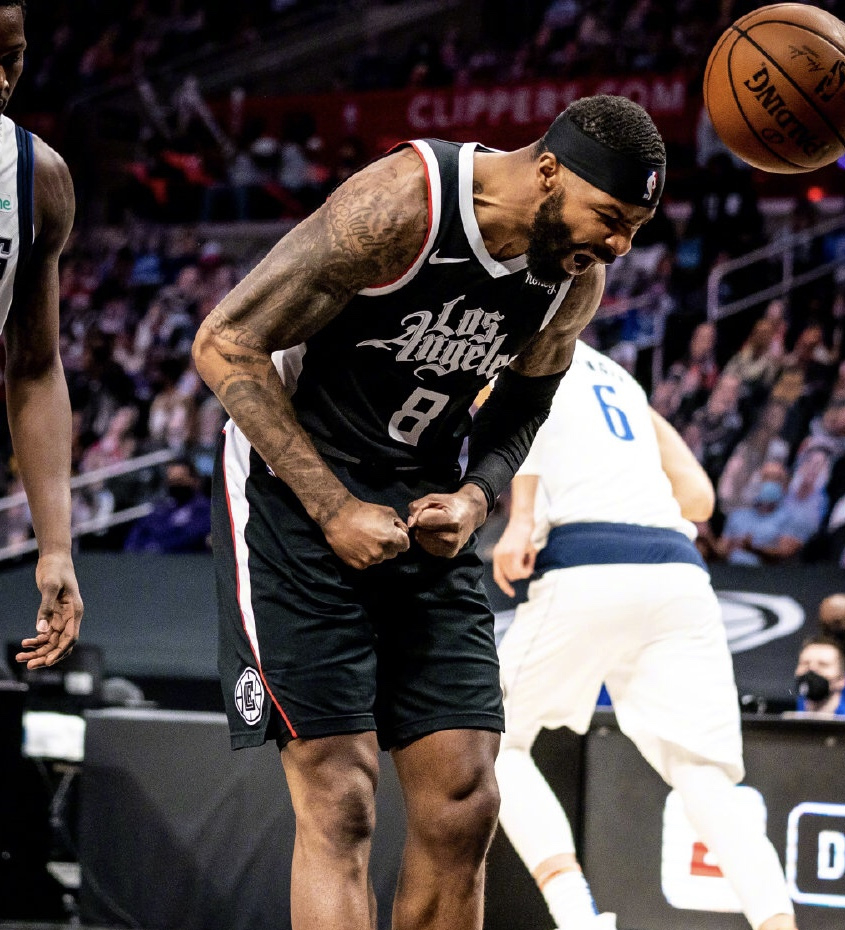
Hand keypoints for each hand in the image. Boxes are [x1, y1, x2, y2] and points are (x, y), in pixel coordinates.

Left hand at [17, 551, 83, 668]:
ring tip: (20, 657)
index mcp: (75, 611)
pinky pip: (46, 633)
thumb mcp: (49, 587)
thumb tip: (41, 630)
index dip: (60, 651)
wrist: (55, 558)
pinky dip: (36, 640)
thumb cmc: (55, 570)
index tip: (47, 662)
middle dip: (45, 656)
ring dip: (38, 651)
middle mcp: (71, 617)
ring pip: (52, 641)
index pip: (70, 637)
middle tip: (28, 665)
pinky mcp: (54, 615)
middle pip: (60, 644)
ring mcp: (63, 617)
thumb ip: (45, 608)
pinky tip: (24, 644)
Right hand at [322, 498, 409, 568]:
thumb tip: (403, 532)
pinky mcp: (358, 565)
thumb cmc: (364, 511)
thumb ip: (400, 524)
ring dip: (376, 552)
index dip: (399, 539)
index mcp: (392, 539)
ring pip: (380, 559)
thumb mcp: (388, 512)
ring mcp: (370, 560)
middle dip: (388, 546)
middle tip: (376, 536)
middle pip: (393, 553)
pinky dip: (364, 556)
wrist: (339, 517)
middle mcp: (382, 553)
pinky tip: (358, 546)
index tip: (391, 534)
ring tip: (365, 540)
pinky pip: (367, 563)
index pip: (405, 546)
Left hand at [407, 484, 487, 557]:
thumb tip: (410, 524)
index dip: (420, 514)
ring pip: (423, 542)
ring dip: (424, 534)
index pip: (421, 521)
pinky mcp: (450, 553)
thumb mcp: (433, 498)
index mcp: (451, 520)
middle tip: (432, 518)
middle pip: (421, 533)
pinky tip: (436, 533)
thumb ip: (417, 507)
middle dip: (422, 525)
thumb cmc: (451, 504)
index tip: (429, 511)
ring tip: (435, 525)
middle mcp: (453, 537)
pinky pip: (428, 549)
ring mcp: (452, 547)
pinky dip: (428, 541)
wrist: (471, 513)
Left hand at [492, 519, 536, 596]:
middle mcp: (498, 556)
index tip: (512, 593)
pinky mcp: (513, 553)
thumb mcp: (518, 551)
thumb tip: (522, 575)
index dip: (504, 586)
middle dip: (521, 573)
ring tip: (529, 555)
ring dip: (525, 569)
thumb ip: (517, 563)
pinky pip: (521, 571)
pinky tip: (530, 557)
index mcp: (497, 556)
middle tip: (529, 560)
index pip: (498, 576)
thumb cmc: (524, 534)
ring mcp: (505, 555)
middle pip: (510, 577)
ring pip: (516, 575)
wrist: (524, 519)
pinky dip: (528, 568)